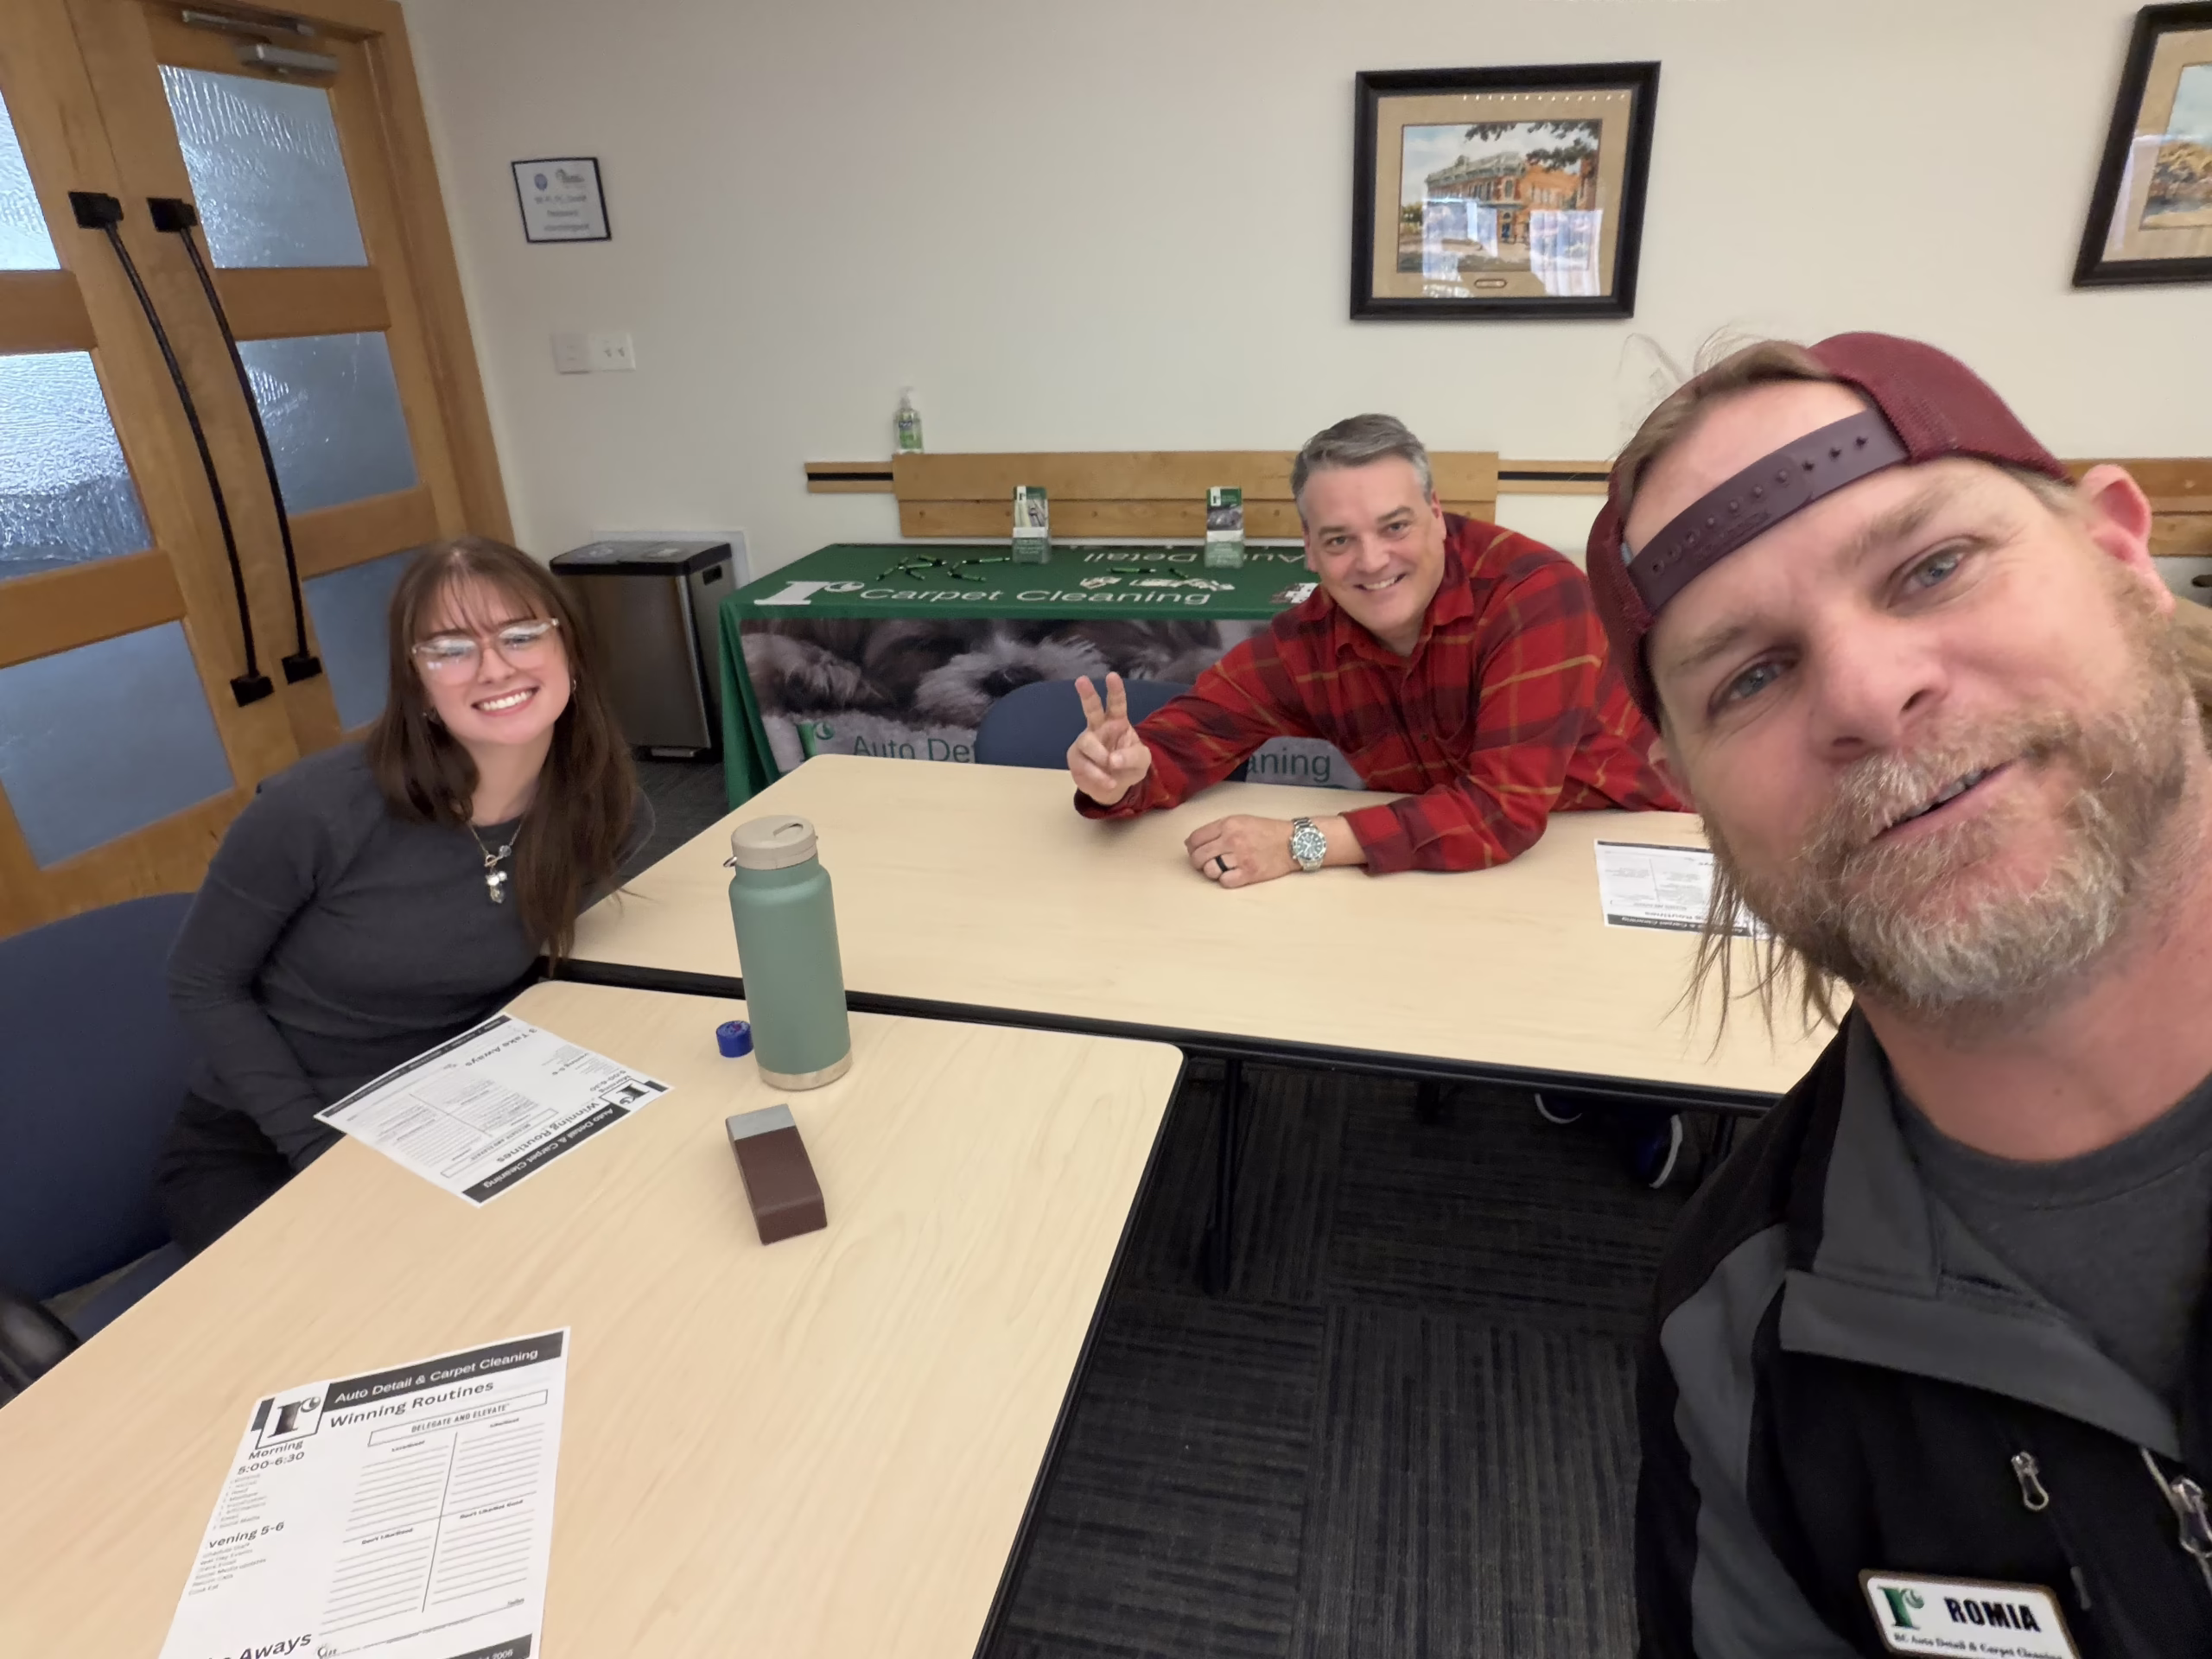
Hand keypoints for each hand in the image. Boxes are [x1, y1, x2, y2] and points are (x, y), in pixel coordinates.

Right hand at [1069, 672, 1152, 804]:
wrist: (1113, 788)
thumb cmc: (1129, 767)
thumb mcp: (1142, 762)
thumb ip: (1132, 756)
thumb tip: (1112, 760)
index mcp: (1118, 722)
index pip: (1117, 703)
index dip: (1115, 690)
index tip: (1112, 676)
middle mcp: (1099, 727)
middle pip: (1092, 708)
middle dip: (1087, 694)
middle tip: (1081, 680)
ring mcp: (1086, 742)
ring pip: (1087, 741)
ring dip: (1100, 756)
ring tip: (1111, 768)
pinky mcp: (1076, 758)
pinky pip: (1084, 764)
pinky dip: (1097, 775)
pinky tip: (1108, 782)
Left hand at [1185, 815, 1297, 888]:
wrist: (1292, 842)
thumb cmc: (1266, 831)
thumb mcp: (1240, 820)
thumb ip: (1217, 829)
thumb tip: (1190, 842)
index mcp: (1228, 824)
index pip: (1196, 838)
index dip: (1191, 847)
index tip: (1195, 850)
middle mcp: (1231, 840)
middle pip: (1199, 856)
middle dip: (1197, 862)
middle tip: (1205, 862)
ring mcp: (1240, 857)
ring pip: (1210, 870)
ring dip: (1211, 871)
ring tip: (1219, 868)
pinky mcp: (1249, 873)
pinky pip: (1225, 882)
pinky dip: (1225, 880)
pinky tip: (1231, 874)